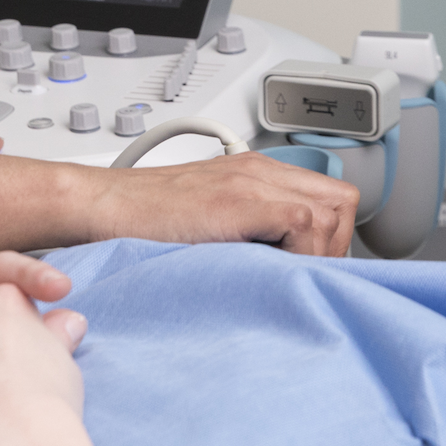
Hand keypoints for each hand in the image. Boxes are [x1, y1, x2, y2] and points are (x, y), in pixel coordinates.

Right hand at [89, 150, 357, 256]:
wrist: (103, 206)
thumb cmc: (143, 222)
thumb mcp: (210, 223)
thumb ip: (249, 234)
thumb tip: (283, 274)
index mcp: (256, 174)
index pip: (330, 200)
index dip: (330, 240)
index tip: (308, 270)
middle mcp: (260, 171)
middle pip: (342, 203)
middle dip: (334, 246)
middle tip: (300, 274)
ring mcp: (253, 181)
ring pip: (332, 214)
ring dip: (315, 253)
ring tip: (278, 274)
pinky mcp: (242, 199)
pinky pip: (305, 223)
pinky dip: (297, 254)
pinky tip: (262, 269)